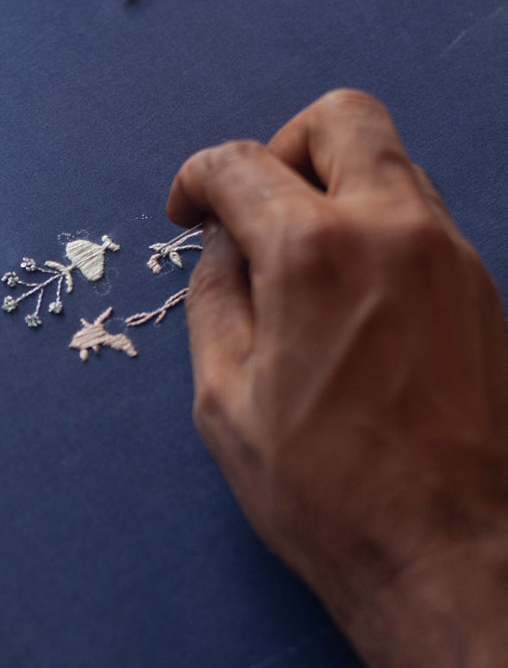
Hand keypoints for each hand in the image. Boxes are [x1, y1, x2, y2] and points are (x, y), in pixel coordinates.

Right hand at [166, 89, 507, 633]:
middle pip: (342, 119)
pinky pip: (424, 221)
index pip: (243, 164)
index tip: (188, 213)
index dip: (198, 180)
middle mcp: (394, 229)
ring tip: (303, 263)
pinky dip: (380, 231)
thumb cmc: (328, 493)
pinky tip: (353, 301)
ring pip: (392, 165)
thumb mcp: (226, 403)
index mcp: (313, 252)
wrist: (447, 548)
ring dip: (337, 189)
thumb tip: (221, 251)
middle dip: (284, 146)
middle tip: (256, 208)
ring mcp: (451, 255)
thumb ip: (214, 304)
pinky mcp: (482, 290)